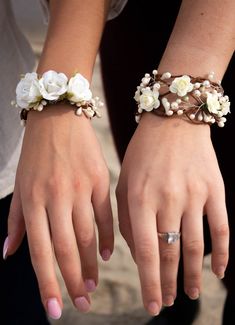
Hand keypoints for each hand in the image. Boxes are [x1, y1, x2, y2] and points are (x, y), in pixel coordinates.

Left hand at [6, 105, 113, 317]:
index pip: (39, 251)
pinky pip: (106, 216)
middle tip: (82, 303)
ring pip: (88, 236)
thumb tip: (7, 253)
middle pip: (67, 248)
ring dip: (91, 264)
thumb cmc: (36, 153)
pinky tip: (107, 255)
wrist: (58, 117)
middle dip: (73, 280)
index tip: (54, 309)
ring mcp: (80, 188)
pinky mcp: (100, 180)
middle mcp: (56, 197)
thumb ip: (15, 221)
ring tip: (92, 285)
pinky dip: (108, 238)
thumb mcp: (20, 184)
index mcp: (33, 200)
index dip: (46, 282)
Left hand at [116, 113, 228, 314]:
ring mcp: (194, 194)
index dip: (150, 282)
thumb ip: (127, 219)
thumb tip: (137, 253)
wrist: (173, 121)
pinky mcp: (214, 189)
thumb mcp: (123, 182)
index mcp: (140, 198)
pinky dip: (222, 252)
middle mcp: (168, 199)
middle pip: (170, 253)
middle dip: (168, 283)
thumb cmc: (142, 153)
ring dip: (193, 274)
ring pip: (195, 245)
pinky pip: (221, 227)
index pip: (146, 252)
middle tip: (168, 302)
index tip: (152, 306)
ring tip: (191, 295)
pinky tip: (219, 272)